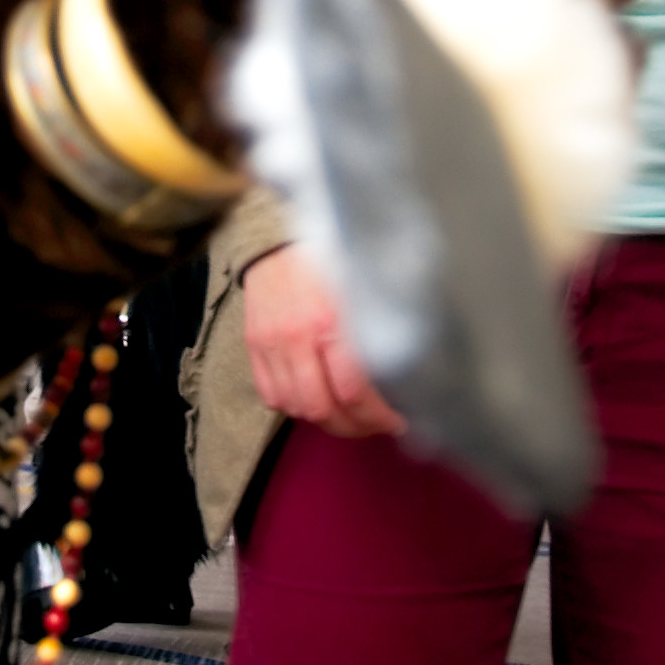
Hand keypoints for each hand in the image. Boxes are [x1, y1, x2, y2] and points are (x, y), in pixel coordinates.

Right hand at [241, 243, 403, 437]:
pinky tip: (314, 399)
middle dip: (354, 427)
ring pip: (296, 408)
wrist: (277, 238)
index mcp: (332, 322)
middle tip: (375, 425)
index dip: (378, 417)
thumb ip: (381, 322)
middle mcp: (298, 338)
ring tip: (348, 416)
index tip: (397, 420)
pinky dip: (294, 406)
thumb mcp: (363, 285)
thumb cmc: (328, 258)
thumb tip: (411, 364)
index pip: (354, 392)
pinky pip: (271, 396)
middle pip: (323, 409)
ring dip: (325, 420)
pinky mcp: (254, 347)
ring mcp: (271, 345)